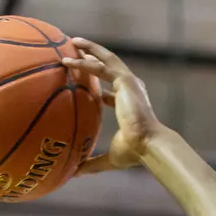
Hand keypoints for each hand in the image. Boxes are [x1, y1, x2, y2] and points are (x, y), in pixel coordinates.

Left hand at [62, 37, 162, 174]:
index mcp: (130, 103)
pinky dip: (85, 62)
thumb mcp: (109, 157)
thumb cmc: (133, 152)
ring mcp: (129, 82)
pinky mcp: (125, 80)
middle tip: (77, 48)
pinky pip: (101, 67)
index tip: (87, 82)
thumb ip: (92, 163)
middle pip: (110, 67)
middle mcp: (130, 89)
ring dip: (89, 49)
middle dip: (94, 56)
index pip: (113, 91)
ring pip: (106, 59)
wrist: (147, 144)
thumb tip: (74, 174)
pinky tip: (69, 60)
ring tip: (72, 41)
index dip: (100, 86)